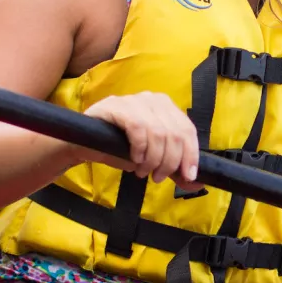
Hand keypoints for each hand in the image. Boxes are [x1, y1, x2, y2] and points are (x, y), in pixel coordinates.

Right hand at [83, 93, 199, 185]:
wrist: (84, 143)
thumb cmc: (120, 148)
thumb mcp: (152, 159)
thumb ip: (174, 168)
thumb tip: (196, 183)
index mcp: (166, 107)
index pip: (188, 130)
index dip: (191, 155)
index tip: (189, 176)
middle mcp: (153, 99)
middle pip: (175, 133)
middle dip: (169, 161)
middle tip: (157, 177)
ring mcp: (134, 100)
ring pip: (158, 132)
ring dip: (153, 159)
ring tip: (144, 172)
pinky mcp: (116, 105)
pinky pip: (137, 128)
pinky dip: (140, 148)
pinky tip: (134, 159)